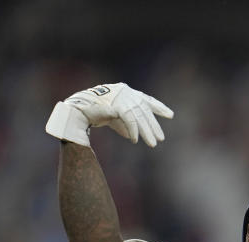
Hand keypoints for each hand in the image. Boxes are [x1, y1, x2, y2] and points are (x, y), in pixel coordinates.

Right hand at [45, 83, 172, 146]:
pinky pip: (129, 119)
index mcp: (127, 92)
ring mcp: (121, 97)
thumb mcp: (113, 118)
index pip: (147, 100)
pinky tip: (135, 140)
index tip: (170, 115)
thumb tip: (133, 136)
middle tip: (160, 138)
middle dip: (153, 125)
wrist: (78, 110)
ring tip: (153, 143)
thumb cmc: (94, 112)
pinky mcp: (116, 104)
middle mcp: (126, 92)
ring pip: (139, 116)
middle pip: (144, 111)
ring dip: (146, 131)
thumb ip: (124, 124)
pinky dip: (134, 130)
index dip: (159, 107)